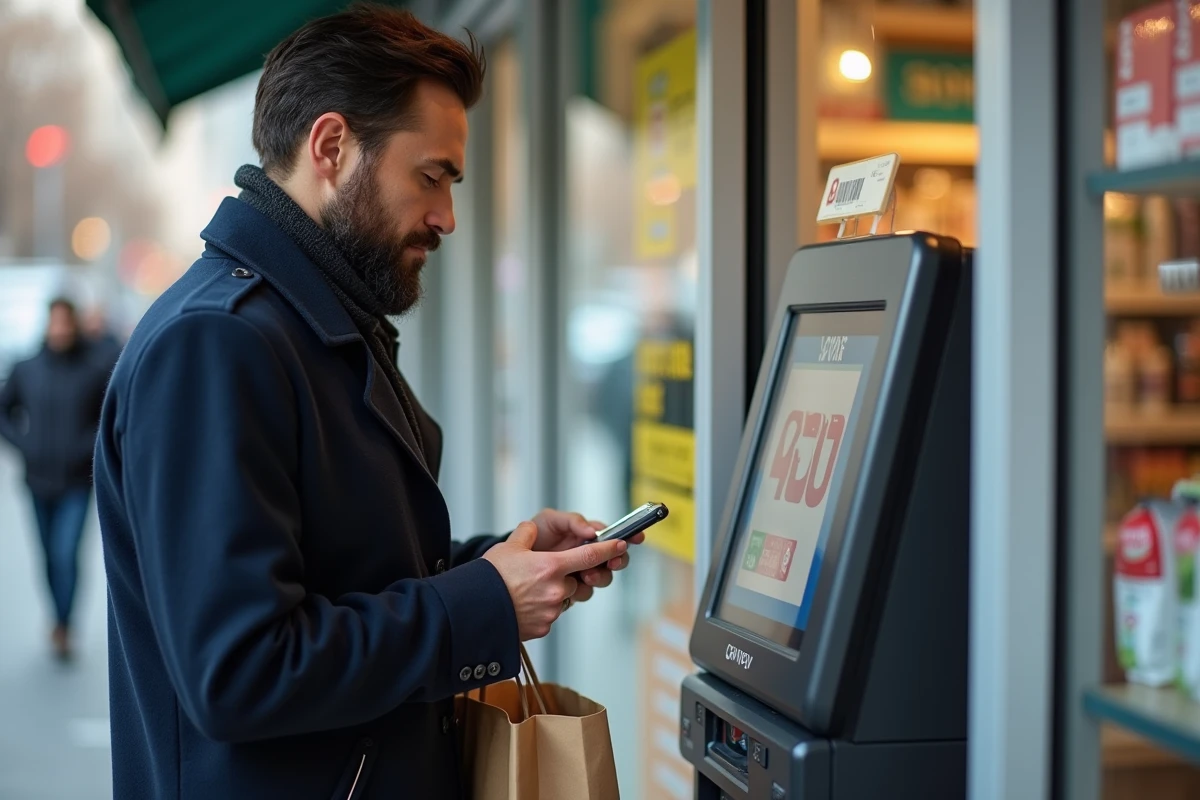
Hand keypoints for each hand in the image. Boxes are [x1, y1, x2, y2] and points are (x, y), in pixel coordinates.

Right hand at [484, 522, 628, 639]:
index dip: (609, 549)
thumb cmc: (488, 579)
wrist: (471, 612)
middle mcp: (556, 589)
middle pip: (574, 580)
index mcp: (551, 566)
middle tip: (538, 575)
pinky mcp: (543, 628)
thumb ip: (525, 535)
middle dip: (563, 577)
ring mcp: (551, 611)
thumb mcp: (507, 548)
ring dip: (550, 593)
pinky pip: (549, 615)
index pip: (589, 555)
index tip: (622, 544)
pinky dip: (540, 609)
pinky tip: (521, 605)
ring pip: (561, 598)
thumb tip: (530, 529)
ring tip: (525, 591)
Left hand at [530, 508, 645, 602]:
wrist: (508, 564)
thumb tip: (592, 531)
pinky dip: (581, 591)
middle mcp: (587, 556)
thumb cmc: (532, 537)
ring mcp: (580, 574)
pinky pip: (583, 594)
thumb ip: (572, 521)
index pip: (612, 536)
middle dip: (617, 561)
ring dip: (599, 577)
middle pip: (614, 560)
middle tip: (612, 561)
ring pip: (601, 578)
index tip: (636, 537)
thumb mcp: (549, 520)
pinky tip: (571, 587)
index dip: (628, 536)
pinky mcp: (570, 591)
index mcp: (585, 537)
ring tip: (586, 575)